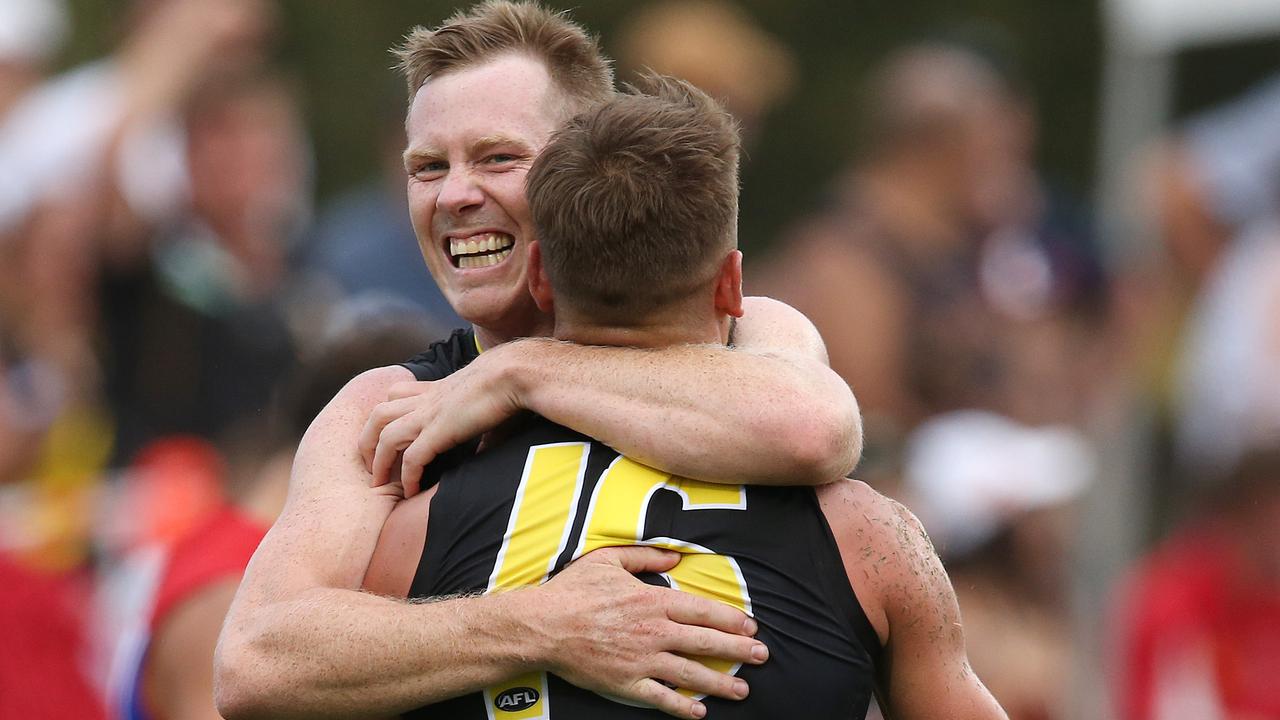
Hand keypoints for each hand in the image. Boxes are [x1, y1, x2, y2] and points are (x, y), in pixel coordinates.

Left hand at [358, 362, 518, 496]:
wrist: (514, 373)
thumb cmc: (510, 387)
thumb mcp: (489, 408)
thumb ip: (482, 432)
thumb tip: (486, 451)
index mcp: (436, 390)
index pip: (397, 394)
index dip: (388, 415)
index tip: (387, 439)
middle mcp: (425, 399)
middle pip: (378, 414)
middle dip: (367, 441)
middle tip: (371, 466)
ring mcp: (428, 414)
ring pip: (385, 436)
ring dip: (378, 462)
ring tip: (380, 484)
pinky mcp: (438, 430)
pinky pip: (411, 458)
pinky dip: (408, 477)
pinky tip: (411, 492)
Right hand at [530, 546, 768, 718]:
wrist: (543, 625)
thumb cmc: (574, 590)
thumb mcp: (609, 559)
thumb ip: (645, 556)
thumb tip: (676, 556)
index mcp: (652, 599)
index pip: (703, 610)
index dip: (731, 619)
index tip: (751, 626)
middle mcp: (654, 631)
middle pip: (706, 642)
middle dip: (738, 651)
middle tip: (762, 657)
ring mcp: (642, 660)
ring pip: (690, 673)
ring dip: (720, 683)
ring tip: (743, 690)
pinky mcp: (626, 683)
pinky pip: (661, 698)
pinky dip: (682, 707)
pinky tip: (699, 712)